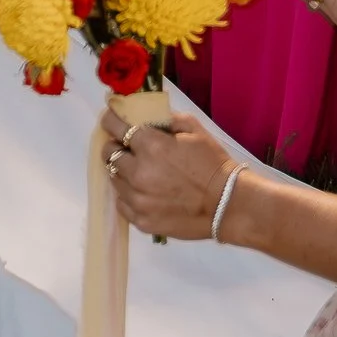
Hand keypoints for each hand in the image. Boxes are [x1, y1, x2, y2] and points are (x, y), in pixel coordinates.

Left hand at [101, 106, 233, 241]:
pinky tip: (142, 191)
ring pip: (114, 179)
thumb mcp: (193, 128)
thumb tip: (146, 115)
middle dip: (115, 145)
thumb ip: (165, 118)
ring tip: (138, 171)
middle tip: (126, 147)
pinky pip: (122, 204)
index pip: (114, 126)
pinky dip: (128, 194)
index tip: (111, 118)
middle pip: (109, 153)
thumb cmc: (212, 162)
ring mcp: (138, 200)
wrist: (227, 204)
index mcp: (150, 146)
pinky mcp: (142, 221)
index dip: (110, 119)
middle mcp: (138, 172)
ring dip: (122, 171)